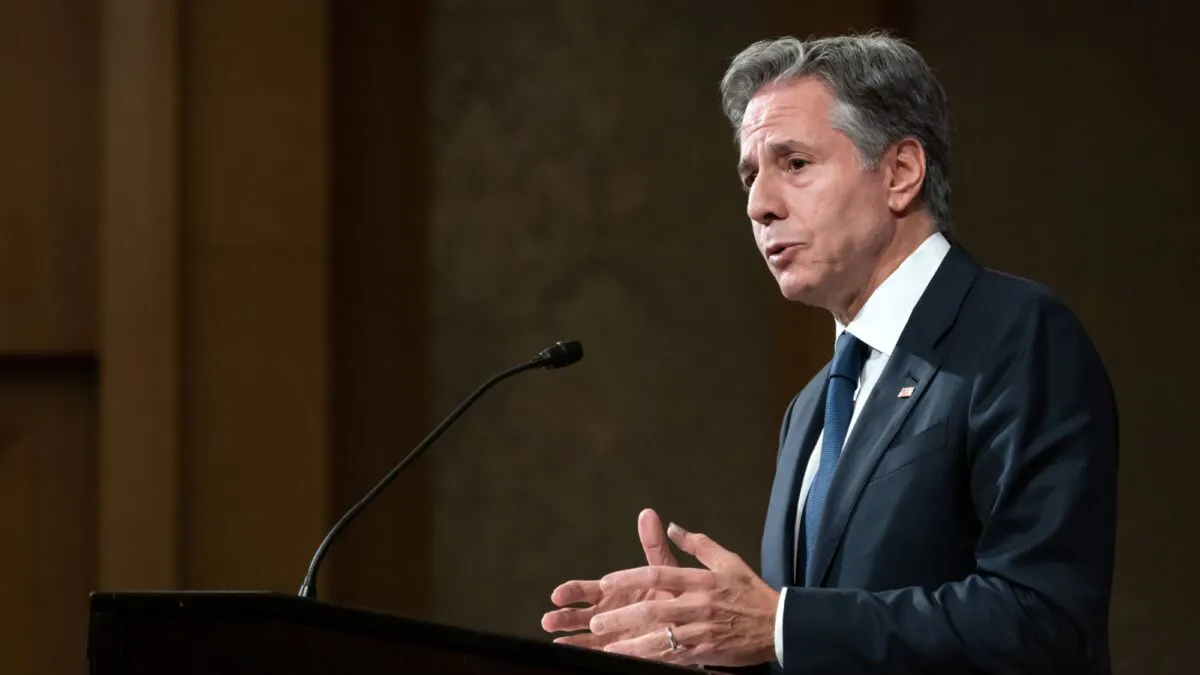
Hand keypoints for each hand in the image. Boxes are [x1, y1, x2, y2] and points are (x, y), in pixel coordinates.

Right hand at [542, 509, 678, 649]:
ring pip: (583, 638)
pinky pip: (599, 655)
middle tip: (549, 620)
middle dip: (562, 618)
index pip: (583, 591)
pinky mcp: (619, 651)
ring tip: (557, 642)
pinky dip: (583, 655)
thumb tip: (648, 513)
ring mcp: (610, 634)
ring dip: (568, 639)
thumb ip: (653, 546)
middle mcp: (605, 613)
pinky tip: (571, 655)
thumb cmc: (670, 593)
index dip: (569, 592)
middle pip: (577, 616)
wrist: (689, 623)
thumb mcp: (662, 569)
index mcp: (609, 592)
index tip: (558, 595)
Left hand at [590, 523, 779, 666]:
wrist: (779, 625)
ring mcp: (701, 629)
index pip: (659, 575)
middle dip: (622, 616)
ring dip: (631, 642)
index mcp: (702, 579)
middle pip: (653, 609)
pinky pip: (674, 655)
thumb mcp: (728, 560)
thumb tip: (672, 527)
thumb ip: (698, 544)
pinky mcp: (706, 651)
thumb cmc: (751, 591)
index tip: (606, 581)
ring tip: (607, 645)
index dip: (630, 577)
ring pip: (660, 636)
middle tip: (597, 621)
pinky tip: (633, 659)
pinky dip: (652, 657)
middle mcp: (698, 604)